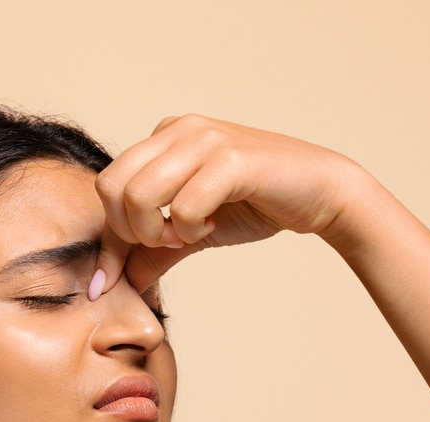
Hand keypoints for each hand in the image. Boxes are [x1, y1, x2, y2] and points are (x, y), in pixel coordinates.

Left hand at [92, 114, 356, 293]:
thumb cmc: (257, 204)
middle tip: (166, 243)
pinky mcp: (230, 159)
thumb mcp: (194, 230)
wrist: (322, 190)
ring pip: (138, 195)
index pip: (107, 187)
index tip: (111, 280)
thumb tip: (116, 283)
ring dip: (156, 231)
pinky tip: (213, 225)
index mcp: (164, 138)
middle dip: (129, 232)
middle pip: (110, 188)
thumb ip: (154, 250)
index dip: (109, 240)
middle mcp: (178, 130)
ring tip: (187, 235)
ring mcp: (203, 140)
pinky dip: (190, 230)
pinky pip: (183, 206)